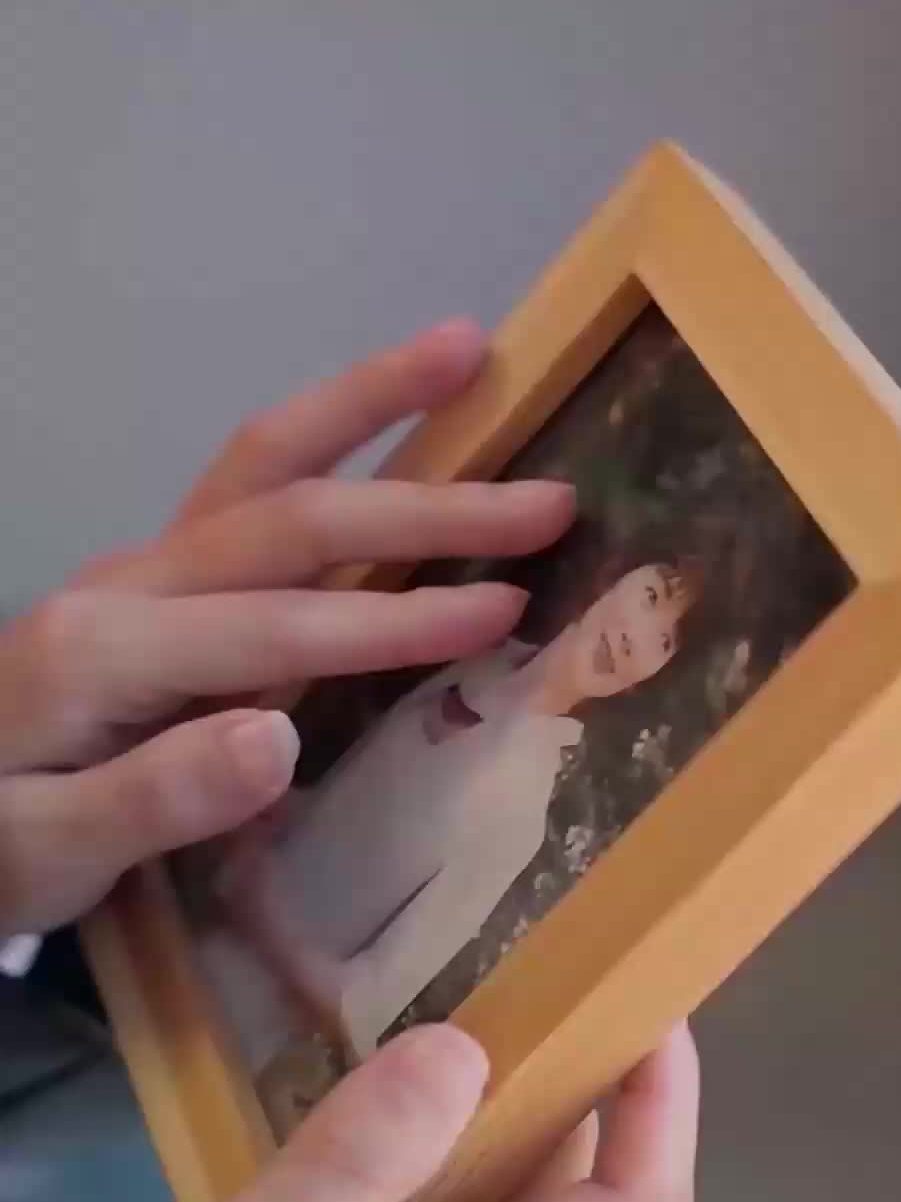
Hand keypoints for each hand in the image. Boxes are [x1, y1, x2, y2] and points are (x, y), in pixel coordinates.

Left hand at [0, 321, 571, 937]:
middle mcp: (129, 582)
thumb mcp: (52, 851)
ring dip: (369, 404)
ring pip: (264, 464)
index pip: (276, 625)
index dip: (394, 618)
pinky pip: (252, 488)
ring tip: (467, 350)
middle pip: (292, 517)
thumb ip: (158, 798)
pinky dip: (332, 439)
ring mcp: (143, 569)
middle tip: (547, 497)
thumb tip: (279, 737)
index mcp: (104, 650)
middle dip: (426, 505)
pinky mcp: (158, 578)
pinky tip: (392, 425)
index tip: (506, 609)